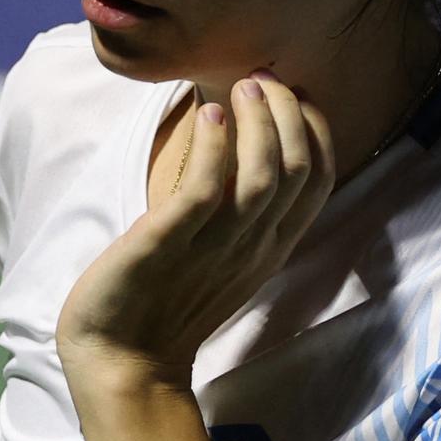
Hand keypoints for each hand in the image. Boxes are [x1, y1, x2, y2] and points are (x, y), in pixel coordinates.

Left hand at [55, 70, 336, 390]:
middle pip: (299, 169)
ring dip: (259, 123)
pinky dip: (214, 150)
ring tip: (242, 87)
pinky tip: (209, 118)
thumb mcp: (221, 253)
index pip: (319, 179)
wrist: (121, 362)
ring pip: (265, 177)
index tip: (293, 92)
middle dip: (289, 113)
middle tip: (262, 78)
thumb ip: (242, 210)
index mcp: (270, 247)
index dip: (315, 128)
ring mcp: (214, 248)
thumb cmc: (165, 300)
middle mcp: (253, 247)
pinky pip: (205, 193)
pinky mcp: (168, 244)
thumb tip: (245, 145)